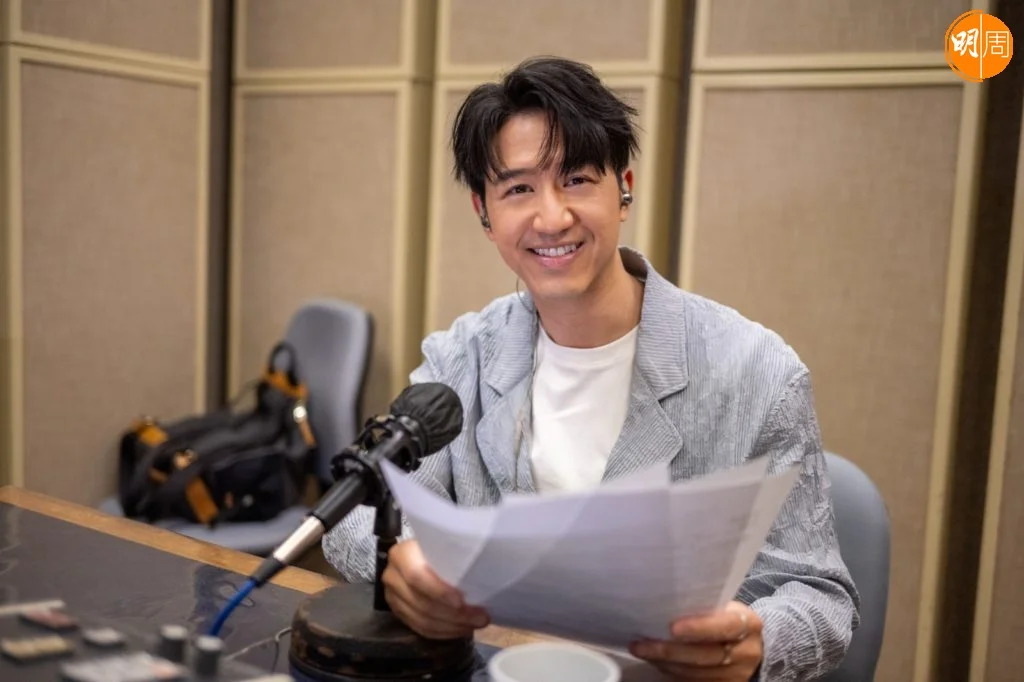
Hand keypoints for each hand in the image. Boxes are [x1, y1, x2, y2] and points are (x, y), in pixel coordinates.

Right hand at [381, 539, 489, 639]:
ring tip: (475, 623)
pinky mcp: (399, 613)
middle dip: (454, 614)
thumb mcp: (444, 545)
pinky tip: (461, 628)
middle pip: (422, 603)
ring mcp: (393, 597)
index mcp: (402, 555)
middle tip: (480, 617)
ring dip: (452, 626)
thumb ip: (453, 558)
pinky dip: (443, 632)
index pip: (416, 577)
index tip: (462, 601)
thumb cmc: (440, 547)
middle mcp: (392, 576)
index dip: (439, 592)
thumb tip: (481, 576)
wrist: (422, 554)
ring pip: (422, 620)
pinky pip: (421, 628)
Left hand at [629, 602, 762, 679]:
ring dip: (665, 663)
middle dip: (670, 651)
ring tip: (642, 650)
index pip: (725, 627)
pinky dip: (671, 672)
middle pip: (706, 656)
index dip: (699, 628)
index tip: (672, 627)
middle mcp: (746, 653)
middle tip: (642, 644)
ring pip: (696, 674)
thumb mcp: (725, 607)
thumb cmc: (728, 618)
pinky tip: (655, 661)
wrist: (748, 645)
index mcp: (748, 625)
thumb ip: (704, 608)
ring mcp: (736, 675)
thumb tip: (664, 604)